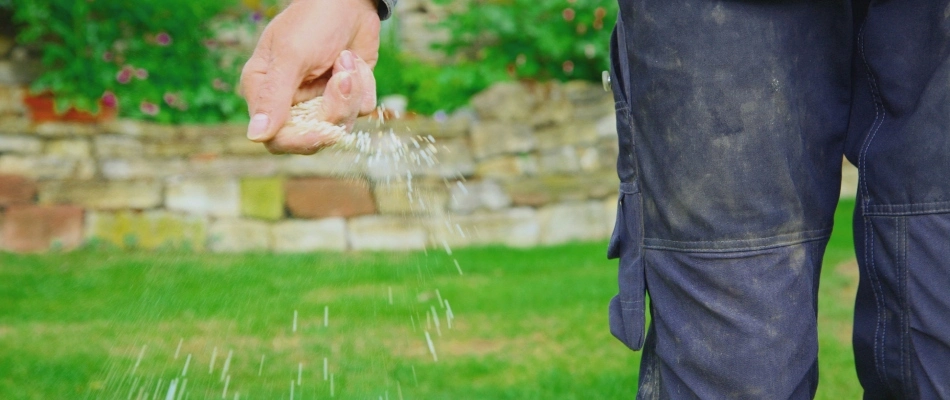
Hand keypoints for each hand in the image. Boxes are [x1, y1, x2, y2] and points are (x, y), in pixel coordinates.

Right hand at [240, 0, 379, 153]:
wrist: (349, 0)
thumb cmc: (312, 21)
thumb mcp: (291, 56)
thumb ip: (273, 97)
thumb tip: (255, 136)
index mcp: (265, 91)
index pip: (276, 138)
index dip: (301, 141)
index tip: (325, 130)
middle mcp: (290, 101)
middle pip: (314, 136)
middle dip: (335, 108)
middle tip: (343, 77)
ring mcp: (320, 100)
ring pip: (342, 124)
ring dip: (352, 91)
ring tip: (347, 58)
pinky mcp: (345, 96)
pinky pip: (361, 110)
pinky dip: (364, 85)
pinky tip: (353, 59)